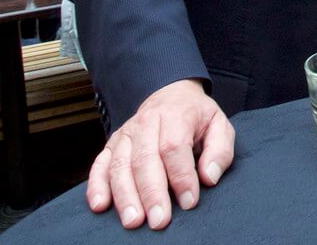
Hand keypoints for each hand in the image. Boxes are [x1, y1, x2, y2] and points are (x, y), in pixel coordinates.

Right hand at [87, 79, 234, 229]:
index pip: (174, 147)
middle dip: (151, 193)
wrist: (172, 94)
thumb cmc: (196, 117)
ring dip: (125, 195)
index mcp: (175, 115)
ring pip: (120, 165)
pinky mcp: (112, 144)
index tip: (189, 202)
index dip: (181, 176)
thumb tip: (209, 177)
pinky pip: (100, 164)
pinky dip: (97, 185)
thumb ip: (220, 150)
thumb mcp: (219, 125)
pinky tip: (100, 205)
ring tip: (133, 221)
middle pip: (145, 159)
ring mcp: (126, 134)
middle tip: (159, 220)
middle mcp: (146, 122)